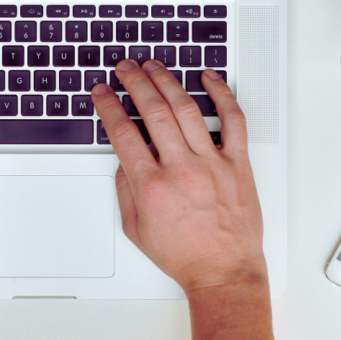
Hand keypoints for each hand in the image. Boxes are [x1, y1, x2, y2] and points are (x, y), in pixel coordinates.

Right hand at [91, 59, 265, 295]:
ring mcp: (212, 163)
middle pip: (152, 111)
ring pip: (186, 109)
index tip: (103, 93)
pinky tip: (209, 78)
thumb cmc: (184, 254)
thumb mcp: (135, 228)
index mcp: (152, 185)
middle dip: (134, 83)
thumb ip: (125, 189)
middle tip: (125, 68)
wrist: (224, 272)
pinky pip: (233, 120)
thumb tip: (124, 159)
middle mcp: (181, 169)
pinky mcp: (237, 164)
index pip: (123, 132)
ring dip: (167, 81)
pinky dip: (221, 94)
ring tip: (154, 66)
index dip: (108, 106)